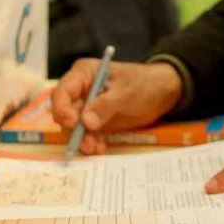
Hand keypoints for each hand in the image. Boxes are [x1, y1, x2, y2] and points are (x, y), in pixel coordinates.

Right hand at [50, 59, 183, 155]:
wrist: (162, 93)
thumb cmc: (144, 84)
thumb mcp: (126, 92)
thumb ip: (105, 105)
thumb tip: (86, 121)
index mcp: (84, 74)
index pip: (63, 91)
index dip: (62, 107)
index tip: (72, 123)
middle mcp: (80, 90)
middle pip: (64, 111)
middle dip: (73, 129)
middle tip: (86, 143)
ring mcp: (87, 106)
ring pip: (73, 127)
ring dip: (82, 139)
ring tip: (95, 148)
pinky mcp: (95, 121)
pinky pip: (86, 134)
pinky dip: (91, 142)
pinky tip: (100, 148)